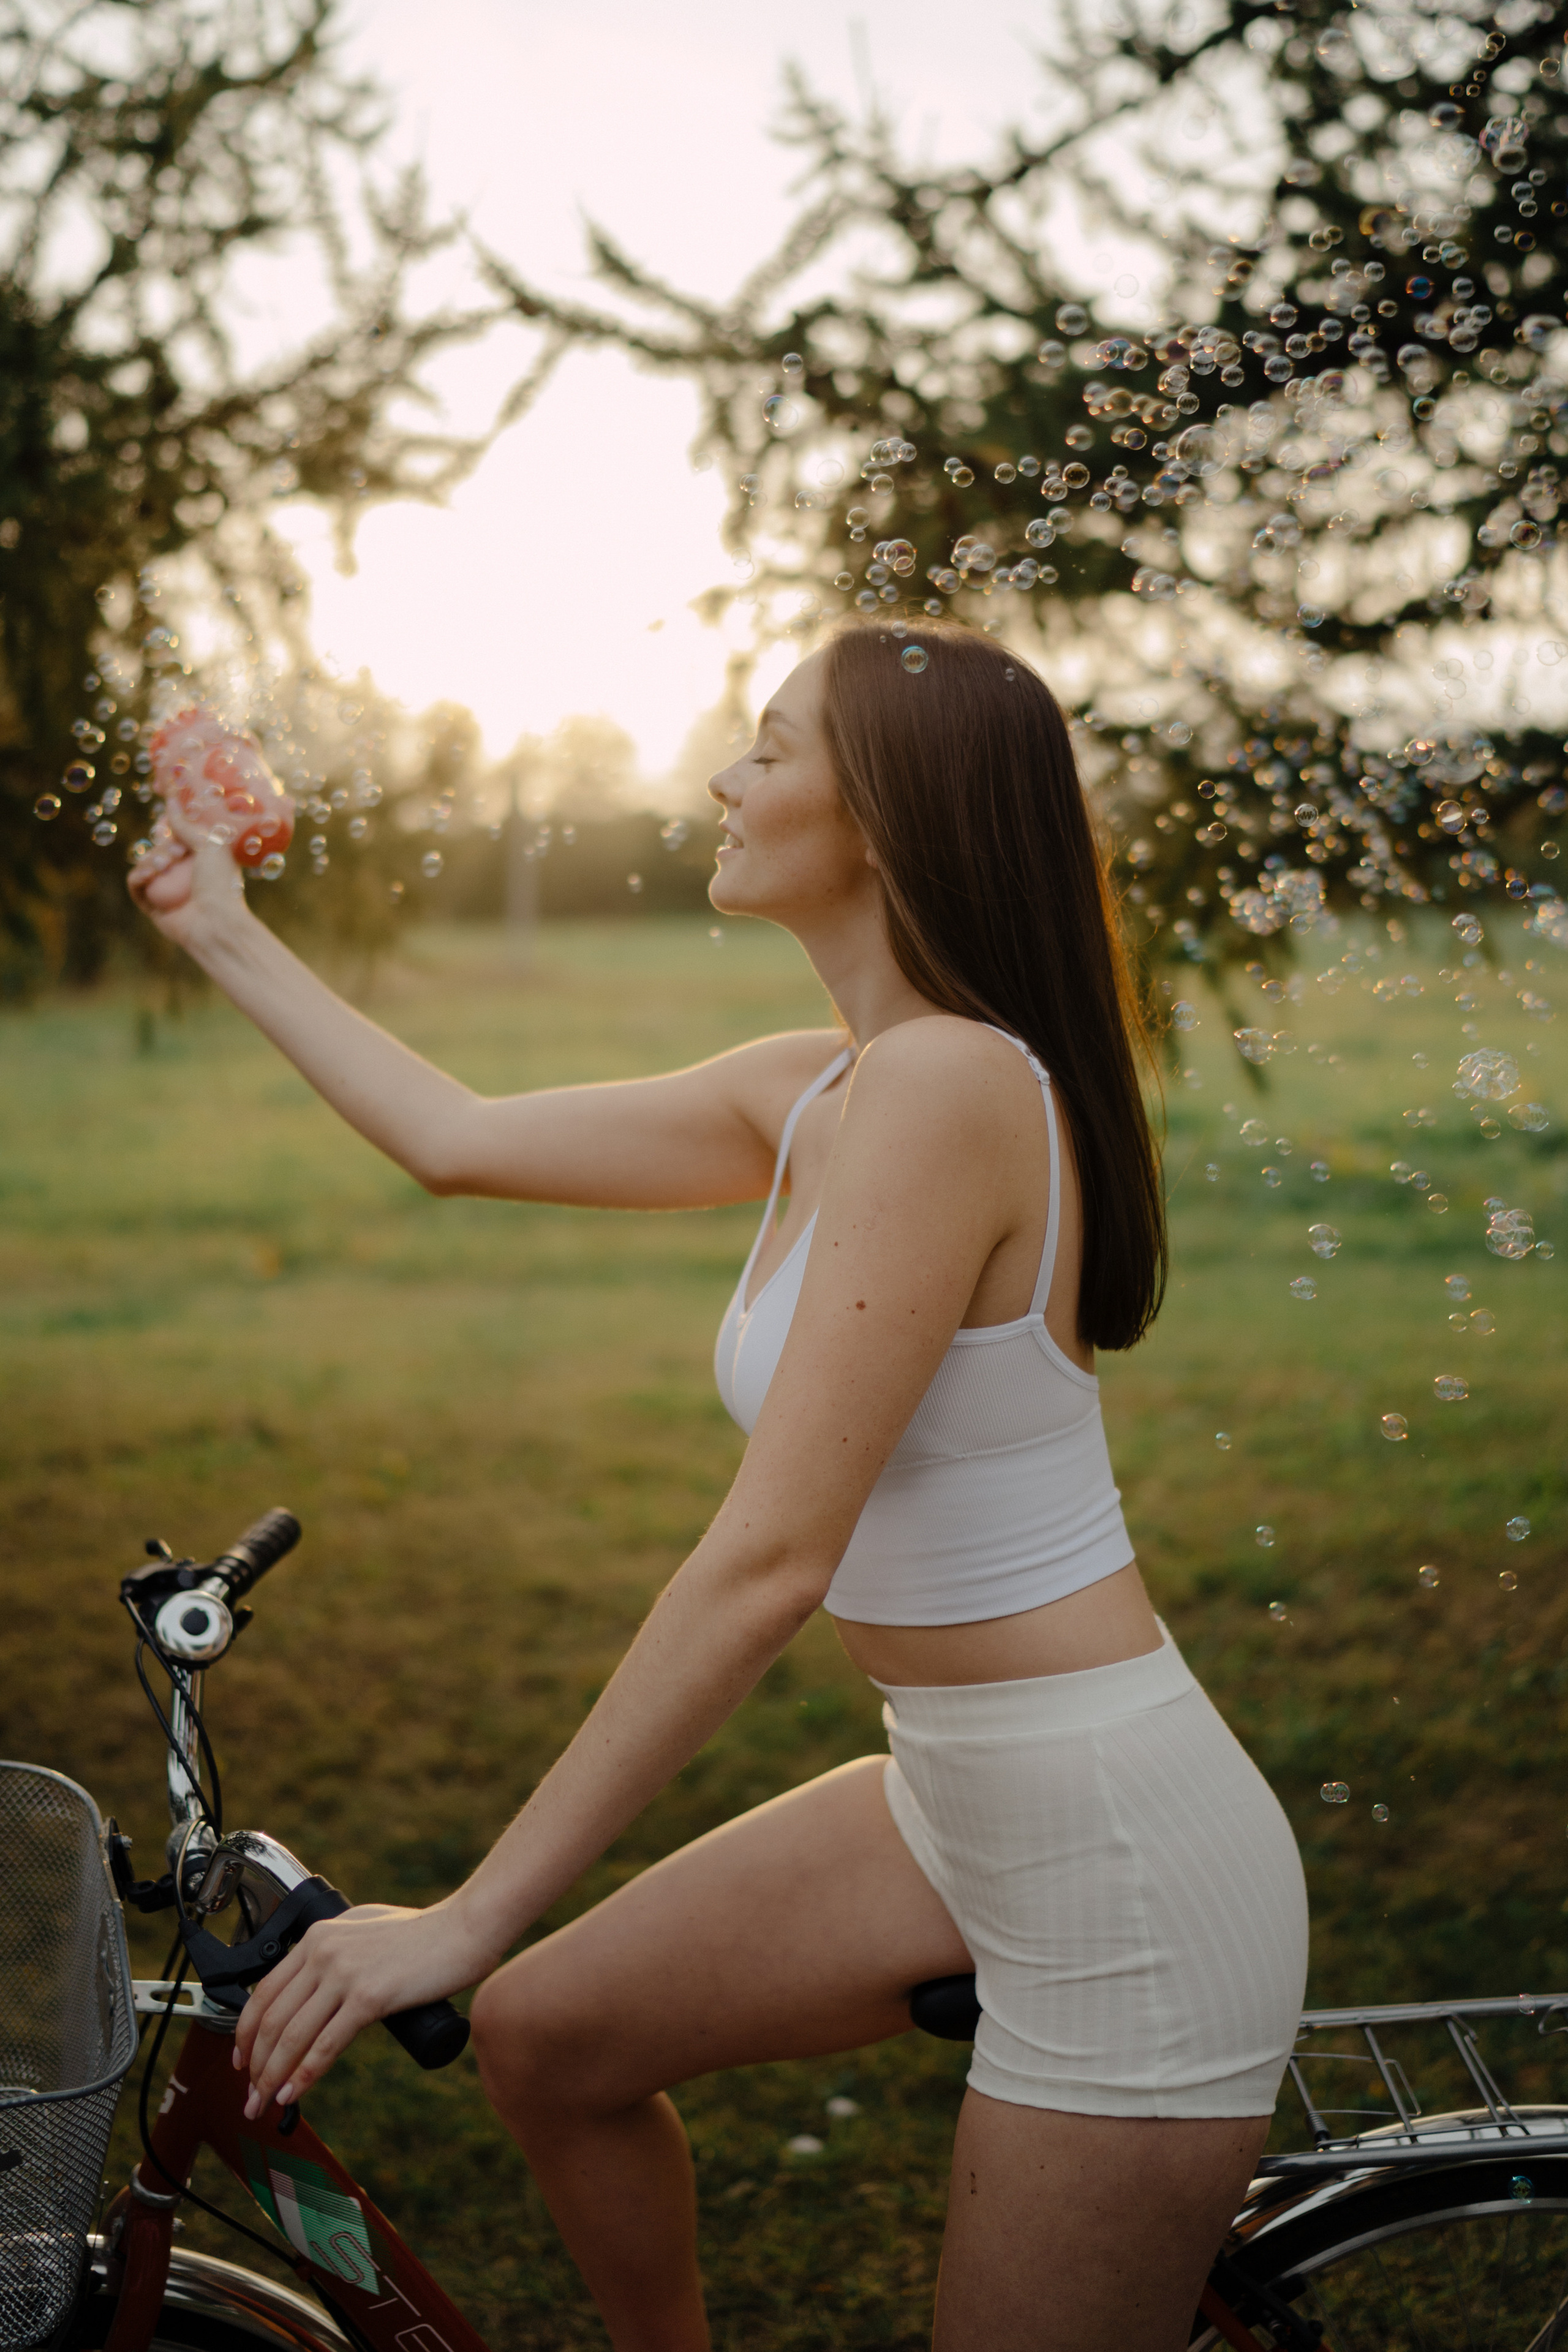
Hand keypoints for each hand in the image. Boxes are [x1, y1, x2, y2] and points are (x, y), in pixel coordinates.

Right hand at [127, 792, 249, 950]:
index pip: (178, 836)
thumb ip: (186, 824)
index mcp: (202, 859)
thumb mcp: (210, 844)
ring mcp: (168, 890)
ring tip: (163, 866)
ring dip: (150, 859)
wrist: (217, 923)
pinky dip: (138, 876)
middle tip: (177, 852)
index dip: (169, 826)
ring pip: (145, 863)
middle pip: (158, 847)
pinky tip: (148, 875)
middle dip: (163, 845)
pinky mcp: (153, 906)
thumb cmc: (222, 884)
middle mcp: (184, 874)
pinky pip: (136, 883)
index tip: (164, 814)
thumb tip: (171, 801)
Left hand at [233, 1901, 487, 2112]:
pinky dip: (305, 2075)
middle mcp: (323, 1951)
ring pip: (293, 2035)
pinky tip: (294, 2094)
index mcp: (318, 1936)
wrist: (464, 1928)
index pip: (264, 1991)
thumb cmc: (424, 1933)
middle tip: (251, 2096)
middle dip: (255, 2065)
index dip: (245, 2033)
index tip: (241, 2061)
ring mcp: (345, 1973)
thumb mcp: (364, 1930)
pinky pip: (326, 2044)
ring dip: (273, 2077)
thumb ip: (335, 1951)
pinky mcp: (369, 1996)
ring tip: (265, 2104)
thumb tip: (313, 1984)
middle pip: (273, 2019)